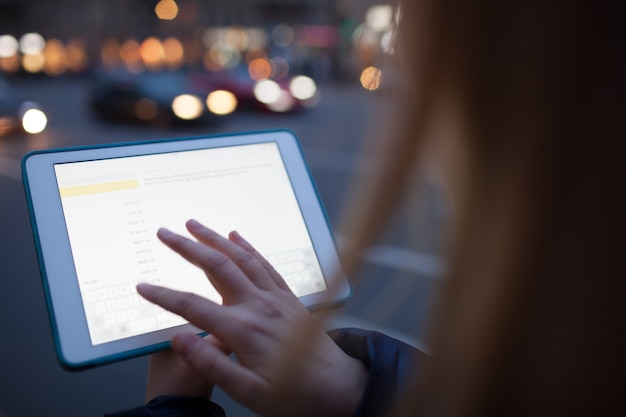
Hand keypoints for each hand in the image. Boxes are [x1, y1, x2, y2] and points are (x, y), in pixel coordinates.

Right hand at [137, 219, 366, 416]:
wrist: (339, 386)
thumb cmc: (296, 394)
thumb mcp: (249, 392)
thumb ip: (212, 365)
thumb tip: (179, 340)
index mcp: (244, 330)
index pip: (193, 306)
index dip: (164, 296)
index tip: (143, 286)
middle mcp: (259, 306)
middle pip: (216, 267)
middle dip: (187, 247)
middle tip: (165, 233)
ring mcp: (276, 298)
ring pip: (241, 258)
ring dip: (215, 239)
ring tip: (194, 225)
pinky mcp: (289, 298)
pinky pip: (265, 265)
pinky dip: (248, 248)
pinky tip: (237, 237)